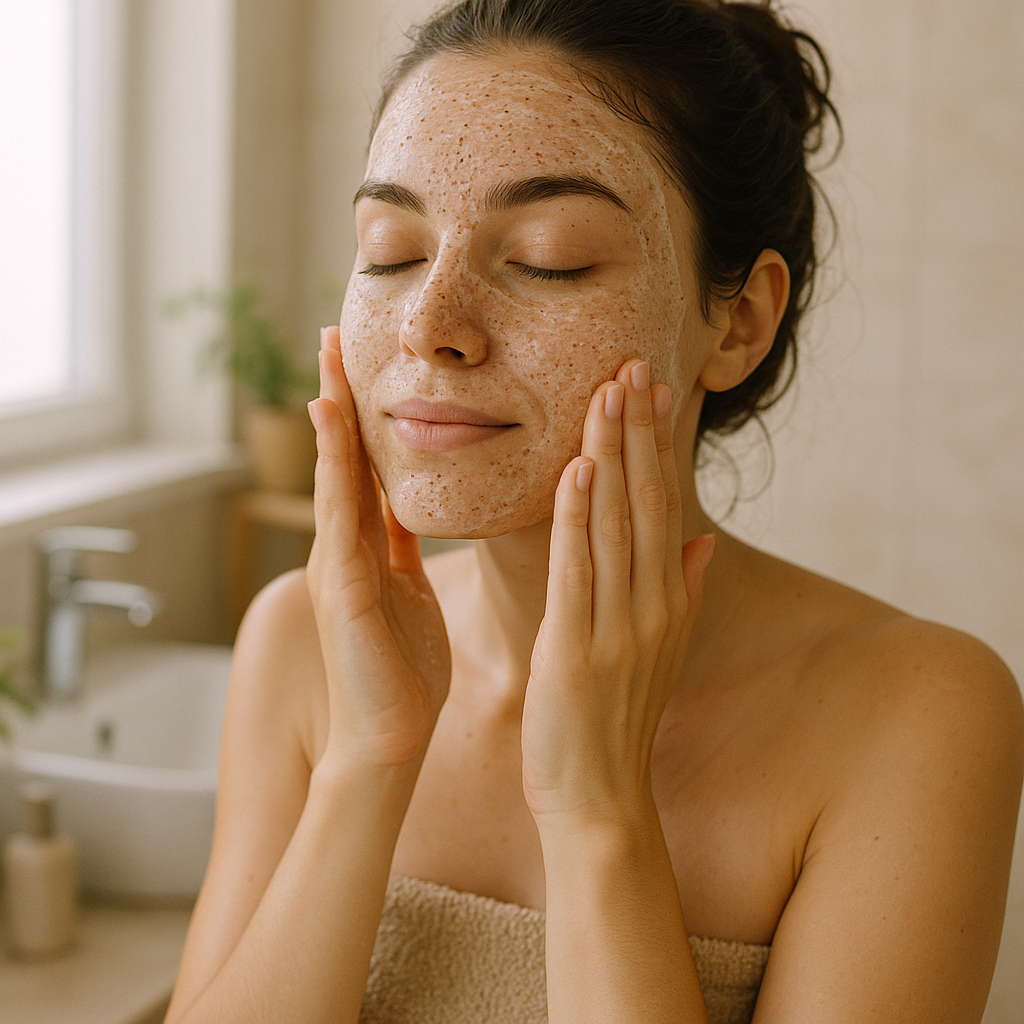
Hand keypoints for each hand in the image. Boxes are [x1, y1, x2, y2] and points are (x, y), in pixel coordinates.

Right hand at [306, 326, 450, 768]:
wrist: (389, 740)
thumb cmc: (403, 670)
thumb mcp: (405, 589)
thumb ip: (399, 546)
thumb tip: (405, 505)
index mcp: (367, 549)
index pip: (364, 467)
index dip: (362, 413)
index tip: (362, 359)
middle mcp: (345, 549)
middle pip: (341, 460)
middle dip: (338, 396)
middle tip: (333, 333)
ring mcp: (338, 568)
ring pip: (334, 478)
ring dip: (331, 418)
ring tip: (327, 360)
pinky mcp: (343, 591)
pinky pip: (340, 517)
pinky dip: (333, 469)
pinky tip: (329, 425)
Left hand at [521, 359, 713, 825]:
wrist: (598, 797)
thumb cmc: (616, 720)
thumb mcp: (658, 653)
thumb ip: (681, 592)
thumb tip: (699, 540)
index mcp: (665, 602)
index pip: (663, 506)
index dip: (657, 445)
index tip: (651, 388)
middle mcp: (651, 606)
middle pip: (645, 502)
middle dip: (637, 432)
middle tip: (629, 364)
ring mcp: (618, 628)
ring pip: (616, 525)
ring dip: (611, 456)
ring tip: (606, 393)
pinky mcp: (577, 650)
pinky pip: (578, 571)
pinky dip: (578, 517)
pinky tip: (575, 468)